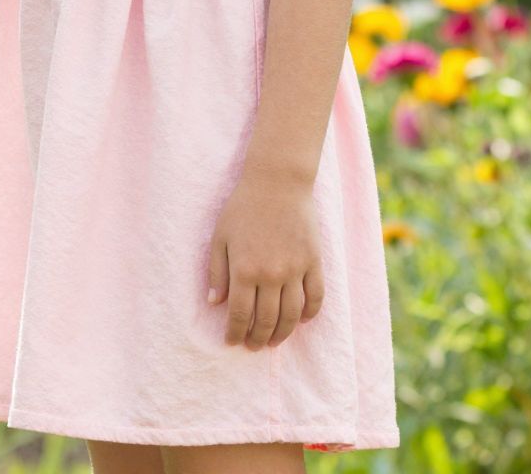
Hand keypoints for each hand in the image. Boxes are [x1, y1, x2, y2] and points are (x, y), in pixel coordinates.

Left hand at [206, 169, 322, 348]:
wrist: (277, 183)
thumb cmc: (242, 208)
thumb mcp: (220, 237)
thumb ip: (216, 271)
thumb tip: (214, 302)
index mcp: (244, 270)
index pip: (240, 314)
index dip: (236, 332)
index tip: (232, 342)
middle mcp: (271, 275)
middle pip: (267, 320)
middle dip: (258, 338)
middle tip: (253, 346)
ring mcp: (296, 270)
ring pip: (292, 315)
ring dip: (283, 333)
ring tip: (274, 341)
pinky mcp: (314, 262)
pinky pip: (316, 296)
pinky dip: (310, 313)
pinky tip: (301, 320)